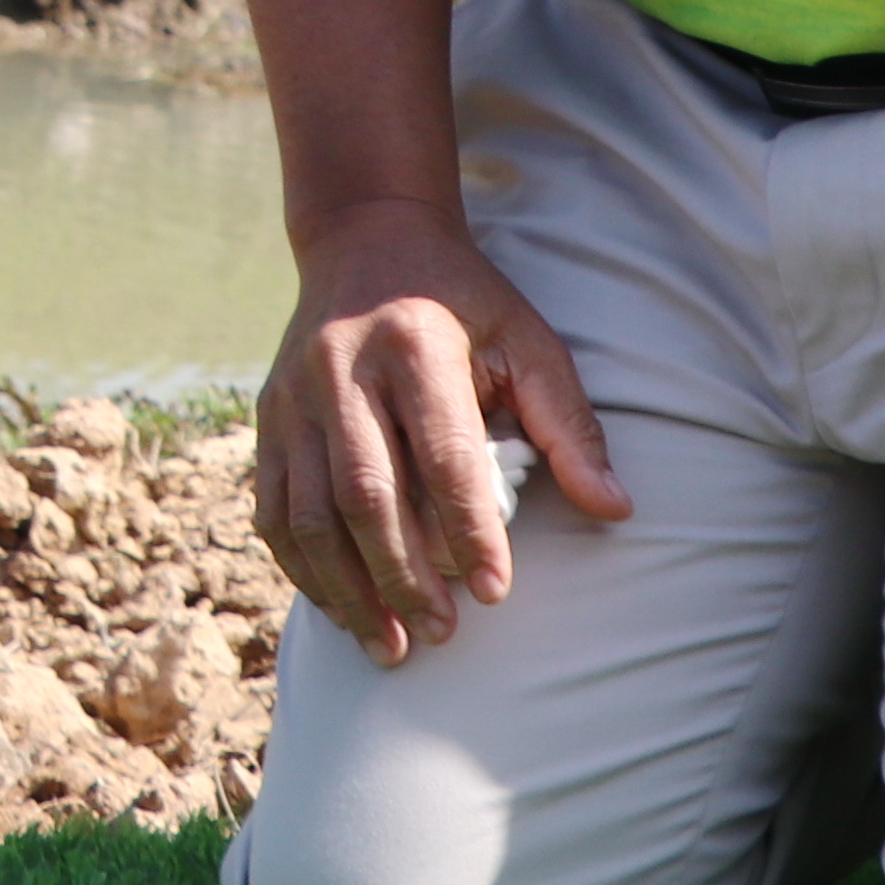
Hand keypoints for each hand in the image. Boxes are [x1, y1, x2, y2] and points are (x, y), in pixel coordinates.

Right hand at [256, 197, 633, 667]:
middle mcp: (342, 369)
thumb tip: (616, 509)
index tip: (497, 592)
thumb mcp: (528, 340)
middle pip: (368, 493)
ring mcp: (293, 396)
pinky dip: (303, 569)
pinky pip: (274, 509)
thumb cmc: (463, 301)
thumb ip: (569, 424)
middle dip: (405, 576)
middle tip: (444, 633)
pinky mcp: (268, 419)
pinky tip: (340, 608)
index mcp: (415, 345)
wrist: (367, 238)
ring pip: (311, 512)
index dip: (469, 529)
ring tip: (391, 646)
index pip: (443, 454)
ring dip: (348, 589)